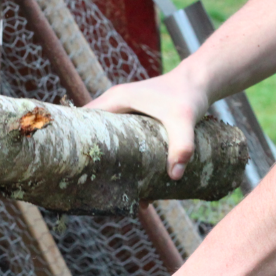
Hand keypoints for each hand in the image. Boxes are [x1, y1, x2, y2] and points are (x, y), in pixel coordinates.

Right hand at [85, 68, 208, 179]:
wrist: (200, 83)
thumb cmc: (188, 96)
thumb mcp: (184, 121)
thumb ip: (181, 147)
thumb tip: (174, 176)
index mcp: (117, 100)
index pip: (84, 121)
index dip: (78, 142)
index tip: (75, 168)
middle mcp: (116, 106)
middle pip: (94, 134)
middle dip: (94, 160)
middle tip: (95, 188)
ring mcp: (124, 115)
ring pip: (108, 141)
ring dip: (110, 164)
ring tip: (113, 192)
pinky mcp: (134, 124)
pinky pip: (121, 143)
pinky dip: (123, 161)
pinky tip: (132, 184)